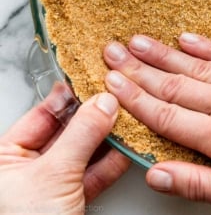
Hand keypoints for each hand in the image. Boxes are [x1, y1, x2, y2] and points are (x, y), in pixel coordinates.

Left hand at [0, 82, 129, 214]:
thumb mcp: (53, 175)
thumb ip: (81, 136)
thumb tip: (102, 105)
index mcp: (5, 157)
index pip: (42, 114)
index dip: (70, 97)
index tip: (91, 82)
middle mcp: (25, 169)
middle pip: (65, 132)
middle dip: (93, 117)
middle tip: (113, 100)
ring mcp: (49, 186)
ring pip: (82, 154)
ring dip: (107, 140)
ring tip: (124, 121)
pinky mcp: (69, 203)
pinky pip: (92, 176)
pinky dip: (110, 164)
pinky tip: (124, 150)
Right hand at [103, 33, 210, 214]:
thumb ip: (199, 185)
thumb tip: (157, 175)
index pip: (165, 116)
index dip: (134, 99)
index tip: (112, 83)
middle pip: (173, 85)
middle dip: (138, 69)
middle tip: (112, 51)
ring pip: (195, 66)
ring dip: (163, 53)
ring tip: (137, 41)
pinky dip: (205, 46)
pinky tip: (186, 38)